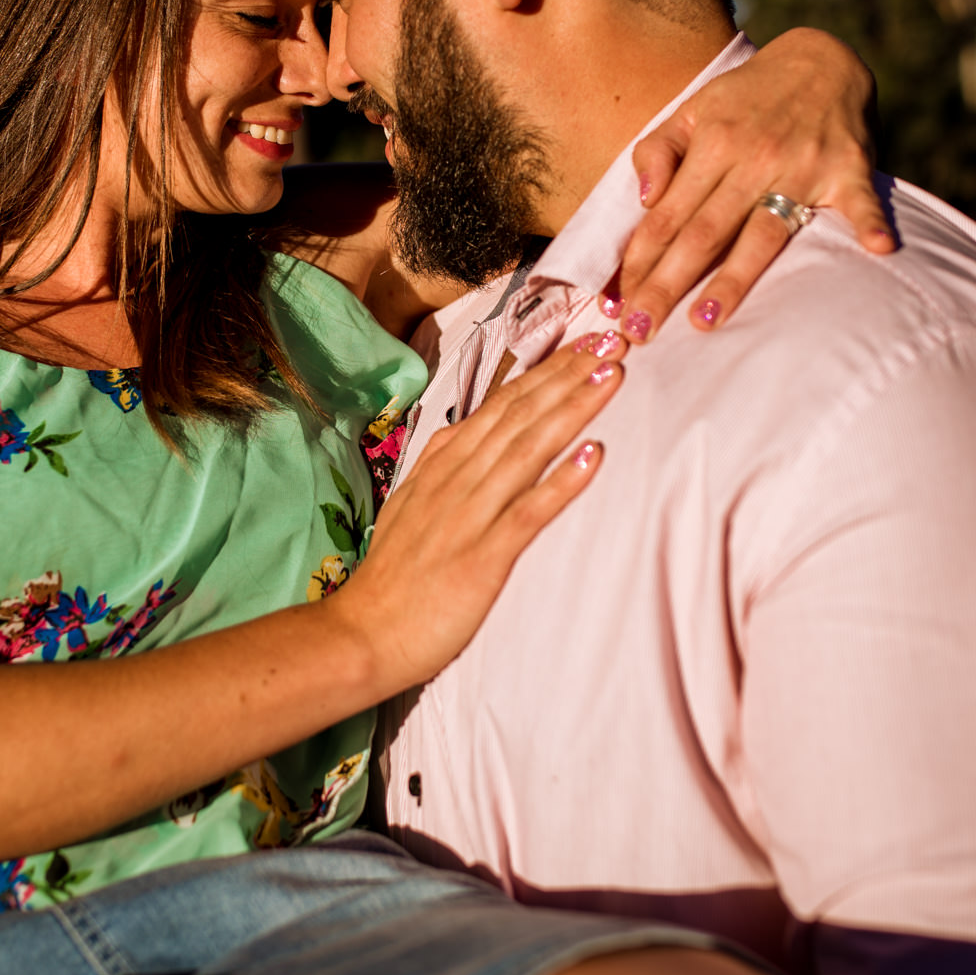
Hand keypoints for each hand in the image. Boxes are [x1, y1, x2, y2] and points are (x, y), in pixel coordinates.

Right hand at [325, 338, 622, 688]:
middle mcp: (457, 479)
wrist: (362, 635)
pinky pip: (528, 513)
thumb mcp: (415, 505)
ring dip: (572, 410)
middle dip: (568, 374)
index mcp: (444, 464)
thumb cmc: (395, 579)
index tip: (585, 343)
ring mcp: (469, 515)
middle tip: (612, 339)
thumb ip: (446, 469)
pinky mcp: (482, 557)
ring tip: (611, 377)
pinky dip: (562, 482)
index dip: (547, 371)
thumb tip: (473, 434)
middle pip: (521, 415)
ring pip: (528, 450)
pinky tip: (595, 455)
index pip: (503, 405)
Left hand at [613, 27, 893, 341]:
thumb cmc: (747, 98)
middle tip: (641, 331)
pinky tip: (878, 249)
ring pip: (763, 232)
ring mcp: (803, 166)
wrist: (822, 59)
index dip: (641, 261)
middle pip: (704, 232)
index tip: (619, 305)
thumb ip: (658, 152)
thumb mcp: (692, 110)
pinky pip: (860, 202)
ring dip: (735, 277)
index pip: (667, 215)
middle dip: (668, 283)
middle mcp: (754, 158)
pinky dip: (870, 223)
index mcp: (712, 144)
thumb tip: (643, 200)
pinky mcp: (850, 169)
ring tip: (705, 319)